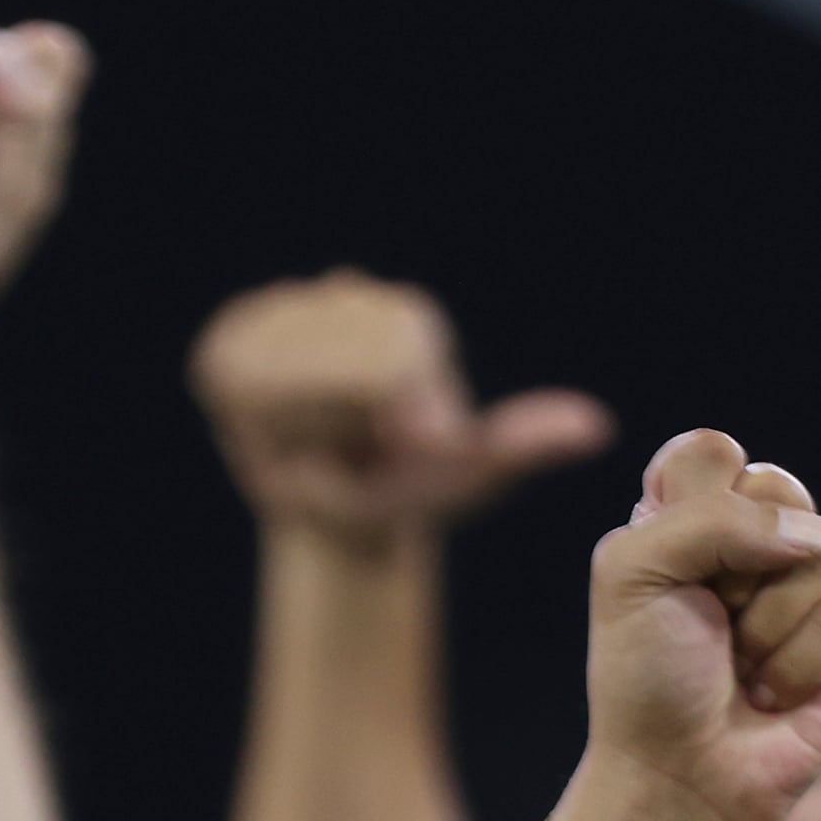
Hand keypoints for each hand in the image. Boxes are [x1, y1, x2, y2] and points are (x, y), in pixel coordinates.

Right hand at [192, 274, 609, 547]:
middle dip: (337, 428)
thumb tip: (596, 428)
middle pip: (329, 370)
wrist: (337, 521)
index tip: (391, 450)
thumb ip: (516, 444)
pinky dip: (249, 423)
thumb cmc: (405, 498)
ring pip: (275, 379)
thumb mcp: (464, 478)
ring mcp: (282, 314)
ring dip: (293, 429)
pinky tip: (272, 437)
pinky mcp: (224, 344)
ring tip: (317, 446)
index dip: (383, 425)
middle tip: (350, 456)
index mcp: (408, 322)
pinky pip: (230, 384)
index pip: (385, 367)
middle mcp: (346, 299)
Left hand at [580, 431, 820, 820]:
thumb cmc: (646, 680)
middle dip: (734, 566)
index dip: (694, 505)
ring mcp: (817, 587)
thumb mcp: (632, 573)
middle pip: (782, 488)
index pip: (715, 452)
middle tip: (710, 620)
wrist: (680, 776)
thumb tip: (811, 536)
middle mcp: (760, 542)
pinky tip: (777, 698)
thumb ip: (708, 516)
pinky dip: (801, 666)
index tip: (666, 568)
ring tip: (742, 668)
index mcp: (695, 516)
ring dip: (768, 625)